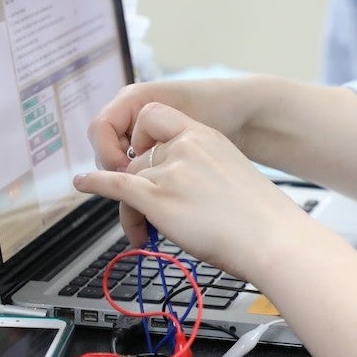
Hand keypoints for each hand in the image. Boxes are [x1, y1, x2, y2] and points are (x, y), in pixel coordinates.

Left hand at [74, 102, 310, 279]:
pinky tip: (83, 184)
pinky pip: (114, 185)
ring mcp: (171, 170)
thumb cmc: (262, 219)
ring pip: (130, 178)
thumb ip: (204, 174)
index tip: (145, 157)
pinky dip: (94, 184)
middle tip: (150, 214)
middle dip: (138, 184)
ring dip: (131, 206)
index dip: (144, 138)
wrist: (273, 238)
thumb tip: (188, 194)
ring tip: (145, 231)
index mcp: (207, 137)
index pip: (157, 119)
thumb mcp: (233, 177)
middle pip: (140, 157)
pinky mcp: (158, 196)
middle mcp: (186, 147)